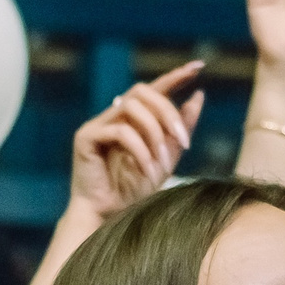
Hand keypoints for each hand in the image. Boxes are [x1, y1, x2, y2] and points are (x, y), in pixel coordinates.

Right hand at [69, 62, 200, 223]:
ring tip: (161, 161)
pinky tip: (144, 168)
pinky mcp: (85, 138)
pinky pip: (119, 131)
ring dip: (154, 133)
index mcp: (132, 120)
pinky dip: (139, 149)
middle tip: (183, 140)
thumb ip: (180, 130)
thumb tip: (198, 95)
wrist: (107, 218)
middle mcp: (113, 117)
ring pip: (131, 108)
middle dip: (167, 112)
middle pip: (143, 92)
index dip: (175, 76)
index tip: (199, 66)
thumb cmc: (132, 192)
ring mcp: (97, 125)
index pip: (154, 89)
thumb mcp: (166, 159)